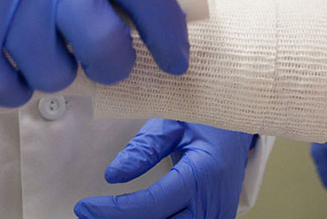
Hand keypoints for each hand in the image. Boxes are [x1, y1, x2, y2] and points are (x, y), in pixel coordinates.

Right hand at [0, 0, 189, 106]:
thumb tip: (133, 10)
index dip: (168, 30)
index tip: (175, 57)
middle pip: (107, 46)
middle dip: (113, 67)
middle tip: (103, 63)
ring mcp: (6, 5)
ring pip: (56, 75)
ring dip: (55, 74)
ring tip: (40, 51)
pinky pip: (5, 90)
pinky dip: (13, 90)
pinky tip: (9, 70)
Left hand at [74, 119, 253, 218]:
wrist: (243, 126)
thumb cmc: (208, 118)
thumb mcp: (175, 122)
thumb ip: (144, 148)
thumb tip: (112, 176)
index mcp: (202, 174)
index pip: (151, 205)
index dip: (113, 210)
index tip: (84, 207)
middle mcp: (212, 204)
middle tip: (90, 214)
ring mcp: (216, 217)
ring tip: (105, 215)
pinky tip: (134, 216)